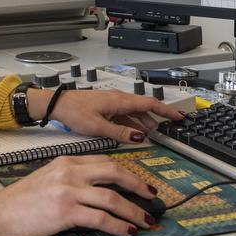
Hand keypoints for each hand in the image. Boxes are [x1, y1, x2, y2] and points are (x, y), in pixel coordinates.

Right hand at [0, 156, 161, 235]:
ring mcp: (68, 191)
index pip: (106, 162)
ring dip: (134, 211)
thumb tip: (100, 189)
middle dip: (138, 186)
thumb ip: (73, 176)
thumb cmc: (21, 200)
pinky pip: (100, 218)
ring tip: (146, 221)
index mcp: (67, 161)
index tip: (140, 183)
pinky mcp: (65, 212)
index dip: (128, 172)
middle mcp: (70, 172)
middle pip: (115, 173)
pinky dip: (118, 225)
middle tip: (152, 197)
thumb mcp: (48, 176)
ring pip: (112, 198)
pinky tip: (127, 230)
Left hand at [25, 88, 183, 143]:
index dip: (166, 111)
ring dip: (144, 122)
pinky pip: (124, 115)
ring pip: (134, 112)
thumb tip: (139, 137)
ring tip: (152, 134)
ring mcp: (112, 103)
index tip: (179, 117)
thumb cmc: (74, 111)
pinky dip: (132, 124)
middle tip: (168, 128)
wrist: (57, 105)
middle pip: (144, 108)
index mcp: (119, 101)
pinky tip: (133, 132)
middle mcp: (118, 99)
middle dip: (157, 118)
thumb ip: (120, 133)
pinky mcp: (105, 107)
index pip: (150, 103)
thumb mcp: (98, 127)